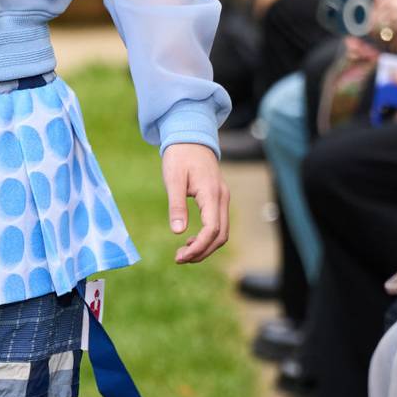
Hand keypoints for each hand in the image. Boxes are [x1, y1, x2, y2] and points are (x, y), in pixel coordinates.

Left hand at [161, 144, 229, 264]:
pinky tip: (190, 241)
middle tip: (179, 258)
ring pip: (222, 232)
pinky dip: (207, 237)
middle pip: (220, 235)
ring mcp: (223, 199)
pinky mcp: (218, 199)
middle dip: (202, 251)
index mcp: (211, 193)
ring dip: (205, 247)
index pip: (212, 229)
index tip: (181, 256)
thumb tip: (178, 232)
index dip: (199, 247)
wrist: (191, 138)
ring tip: (183, 254)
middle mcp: (222, 198)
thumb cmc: (180, 156)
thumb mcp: (173, 179)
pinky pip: (218, 224)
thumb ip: (176, 205)